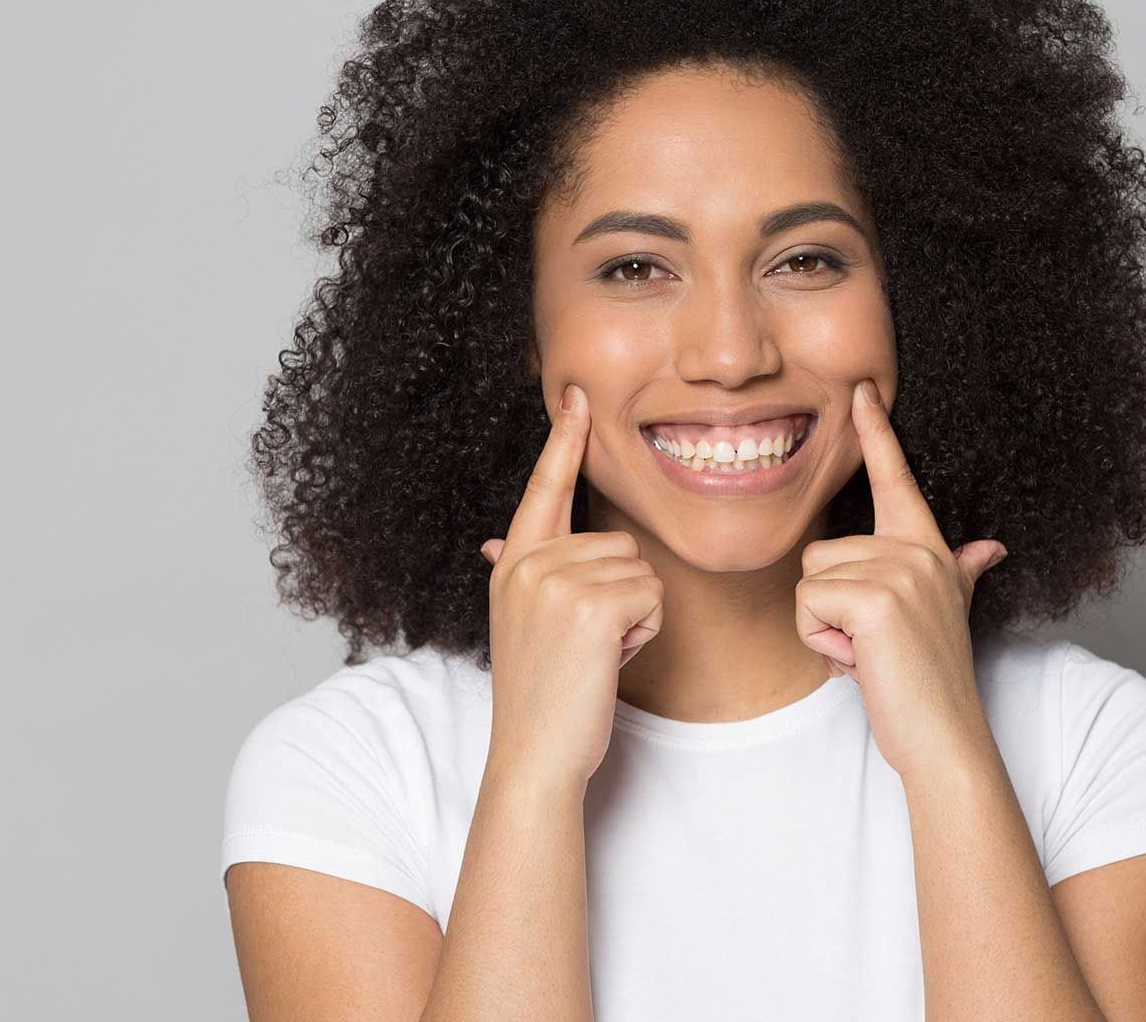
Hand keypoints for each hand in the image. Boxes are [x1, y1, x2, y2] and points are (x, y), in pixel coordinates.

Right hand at [479, 383, 663, 791]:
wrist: (535, 754)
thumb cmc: (542, 695)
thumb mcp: (520, 623)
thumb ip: (521, 574)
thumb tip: (494, 543)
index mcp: (513, 563)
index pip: (543, 487)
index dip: (563, 439)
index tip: (577, 392)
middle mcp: (528, 563)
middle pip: (618, 542)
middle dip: (622, 595)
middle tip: (586, 644)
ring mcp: (555, 582)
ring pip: (641, 569)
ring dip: (635, 615)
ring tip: (595, 653)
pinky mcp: (589, 606)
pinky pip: (651, 594)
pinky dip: (644, 631)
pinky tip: (610, 659)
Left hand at [795, 379, 1008, 780]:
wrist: (945, 739)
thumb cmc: (930, 683)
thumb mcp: (947, 615)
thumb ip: (963, 572)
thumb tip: (991, 546)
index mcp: (929, 549)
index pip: (896, 478)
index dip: (877, 432)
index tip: (862, 389)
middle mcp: (918, 552)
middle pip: (819, 552)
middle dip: (826, 608)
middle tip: (871, 645)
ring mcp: (901, 572)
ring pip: (808, 581)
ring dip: (822, 628)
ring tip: (868, 653)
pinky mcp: (876, 600)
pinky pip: (808, 605)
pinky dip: (821, 643)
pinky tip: (860, 662)